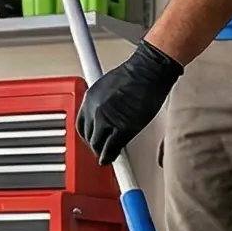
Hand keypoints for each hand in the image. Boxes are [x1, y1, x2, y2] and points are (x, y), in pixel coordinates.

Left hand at [79, 41, 182, 164]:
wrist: (149, 71)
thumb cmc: (137, 75)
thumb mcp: (109, 88)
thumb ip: (103, 104)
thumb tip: (104, 117)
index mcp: (90, 98)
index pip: (82, 124)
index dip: (88, 134)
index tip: (92, 138)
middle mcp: (94, 109)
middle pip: (88, 136)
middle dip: (94, 144)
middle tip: (100, 148)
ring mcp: (106, 119)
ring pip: (97, 144)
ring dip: (101, 151)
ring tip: (107, 154)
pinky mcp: (121, 128)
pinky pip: (110, 148)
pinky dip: (109, 156)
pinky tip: (110, 159)